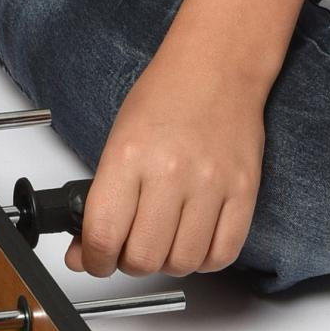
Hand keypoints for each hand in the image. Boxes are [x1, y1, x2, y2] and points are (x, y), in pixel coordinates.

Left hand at [66, 44, 263, 278]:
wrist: (216, 67)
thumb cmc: (164, 98)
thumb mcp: (117, 139)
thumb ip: (100, 198)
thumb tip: (85, 250)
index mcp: (129, 156)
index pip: (104, 234)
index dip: (93, 260)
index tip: (92, 259)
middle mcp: (170, 172)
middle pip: (144, 257)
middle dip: (128, 263)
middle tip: (127, 249)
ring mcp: (211, 184)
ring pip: (183, 262)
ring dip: (167, 263)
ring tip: (161, 242)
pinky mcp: (244, 192)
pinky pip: (223, 253)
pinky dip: (203, 260)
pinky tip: (192, 242)